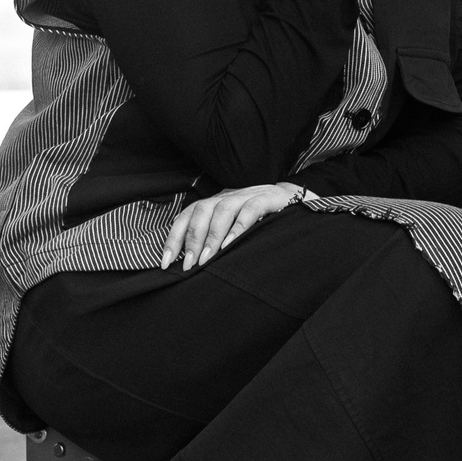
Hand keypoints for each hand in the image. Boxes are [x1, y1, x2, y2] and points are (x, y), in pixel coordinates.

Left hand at [160, 182, 309, 270]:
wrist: (295, 200)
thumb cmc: (261, 220)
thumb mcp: (233, 229)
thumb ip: (215, 240)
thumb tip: (190, 264)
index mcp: (215, 203)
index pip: (187, 216)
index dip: (174, 238)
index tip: (166, 263)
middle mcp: (227, 196)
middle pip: (200, 211)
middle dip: (191, 240)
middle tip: (188, 265)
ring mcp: (247, 195)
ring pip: (222, 210)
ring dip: (212, 236)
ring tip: (207, 259)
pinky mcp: (267, 198)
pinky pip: (249, 210)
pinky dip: (238, 227)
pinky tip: (231, 245)